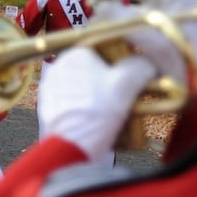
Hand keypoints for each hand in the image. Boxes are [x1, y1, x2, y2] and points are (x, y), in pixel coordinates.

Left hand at [41, 47, 156, 159]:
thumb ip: (141, 66)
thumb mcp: (126, 85)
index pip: (105, 47)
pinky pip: (75, 101)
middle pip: (95, 68)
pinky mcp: (49, 108)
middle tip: (127, 97)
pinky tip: (98, 121)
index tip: (135, 75)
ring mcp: (51, 88)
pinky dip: (88, 108)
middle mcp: (58, 66)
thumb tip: (148, 64)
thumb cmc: (96, 113)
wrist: (69, 148)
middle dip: (112, 81)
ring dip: (101, 95)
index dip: (124, 60)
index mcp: (75, 53)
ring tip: (115, 113)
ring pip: (85, 86)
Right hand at [94, 0, 196, 88]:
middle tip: (91, 1)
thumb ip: (132, 25)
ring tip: (94, 18)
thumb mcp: (160, 46)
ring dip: (109, 3)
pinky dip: (111, 20)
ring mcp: (158, 14)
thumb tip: (101, 9)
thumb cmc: (185, 71)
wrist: (196, 95)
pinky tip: (101, 30)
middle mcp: (169, 0)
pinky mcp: (148, 29)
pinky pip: (125, 16)